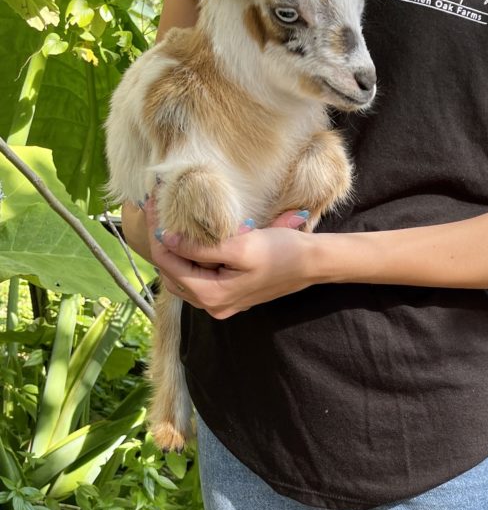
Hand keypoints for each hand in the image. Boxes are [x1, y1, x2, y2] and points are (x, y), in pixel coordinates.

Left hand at [146, 201, 311, 318]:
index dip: (157, 232)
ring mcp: (220, 303)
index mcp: (211, 295)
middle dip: (161, 241)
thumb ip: (201, 248)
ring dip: (173, 251)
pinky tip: (191, 241)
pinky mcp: (229, 295)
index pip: (168, 262)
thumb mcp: (241, 246)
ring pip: (182, 277)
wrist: (312, 264)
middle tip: (157, 209)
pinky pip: (197, 279)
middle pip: (171, 272)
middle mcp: (211, 305)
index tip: (153, 203)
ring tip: (169, 221)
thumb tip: (168, 240)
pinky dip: (189, 260)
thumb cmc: (282, 252)